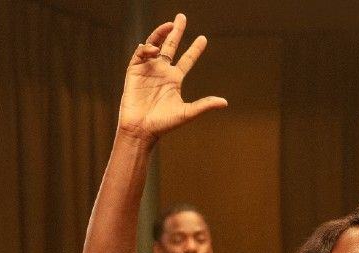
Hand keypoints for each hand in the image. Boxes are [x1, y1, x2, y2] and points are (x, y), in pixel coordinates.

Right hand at [117, 14, 226, 143]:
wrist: (141, 129)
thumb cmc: (163, 124)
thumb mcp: (187, 113)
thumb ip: (204, 105)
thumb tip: (224, 102)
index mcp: (174, 80)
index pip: (187, 60)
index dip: (195, 49)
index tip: (203, 38)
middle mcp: (162, 72)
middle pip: (170, 46)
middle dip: (176, 31)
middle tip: (181, 16)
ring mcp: (148, 70)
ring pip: (155, 46)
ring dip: (161, 34)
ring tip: (170, 25)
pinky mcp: (134, 71)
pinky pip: (140, 54)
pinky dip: (146, 48)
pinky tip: (153, 49)